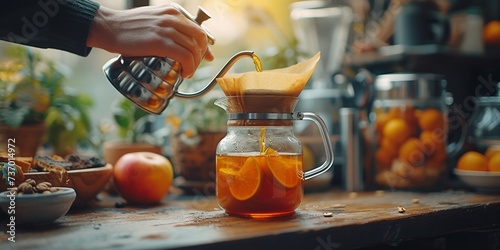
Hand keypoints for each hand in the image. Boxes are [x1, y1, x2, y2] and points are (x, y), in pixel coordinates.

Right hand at [87, 4, 213, 77]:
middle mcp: (173, 17)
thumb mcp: (153, 19)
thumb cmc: (128, 27)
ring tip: (187, 72)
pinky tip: (184, 73)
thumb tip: (180, 42)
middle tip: (192, 67)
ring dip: (194, 65)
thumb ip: (167, 26)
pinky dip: (189, 68)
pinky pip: (185, 57)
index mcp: (173, 11)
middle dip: (201, 56)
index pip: (198, 28)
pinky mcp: (161, 42)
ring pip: (194, 49)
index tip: (206, 56)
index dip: (205, 45)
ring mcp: (167, 29)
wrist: (108, 27)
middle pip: (200, 39)